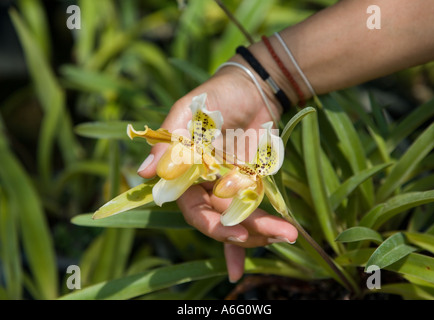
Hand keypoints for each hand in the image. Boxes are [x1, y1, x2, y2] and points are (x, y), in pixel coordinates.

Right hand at [137, 65, 297, 281]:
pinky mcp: (248, 185)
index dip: (211, 224)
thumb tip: (143, 171)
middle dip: (243, 233)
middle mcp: (203, 184)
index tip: (236, 233)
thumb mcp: (191, 112)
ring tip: (288, 234)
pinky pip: (249, 214)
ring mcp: (227, 187)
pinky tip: (255, 257)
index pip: (192, 208)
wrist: (253, 88)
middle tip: (274, 235)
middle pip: (219, 220)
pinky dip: (254, 234)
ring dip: (261, 232)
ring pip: (239, 219)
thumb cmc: (216, 96)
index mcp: (185, 171)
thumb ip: (170, 139)